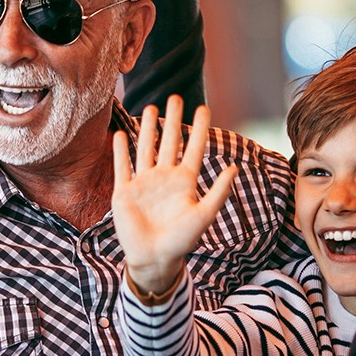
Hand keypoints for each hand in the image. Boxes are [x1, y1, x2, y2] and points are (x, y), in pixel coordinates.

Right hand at [111, 95, 237, 295]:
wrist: (155, 258)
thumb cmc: (182, 241)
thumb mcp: (204, 215)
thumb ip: (219, 191)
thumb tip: (235, 167)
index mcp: (185, 182)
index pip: (194, 148)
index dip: (198, 128)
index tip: (202, 107)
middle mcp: (164, 178)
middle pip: (169, 142)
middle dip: (172, 120)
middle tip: (175, 97)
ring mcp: (143, 183)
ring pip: (146, 148)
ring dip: (148, 129)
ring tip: (151, 108)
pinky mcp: (124, 192)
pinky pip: (122, 166)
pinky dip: (120, 151)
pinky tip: (121, 134)